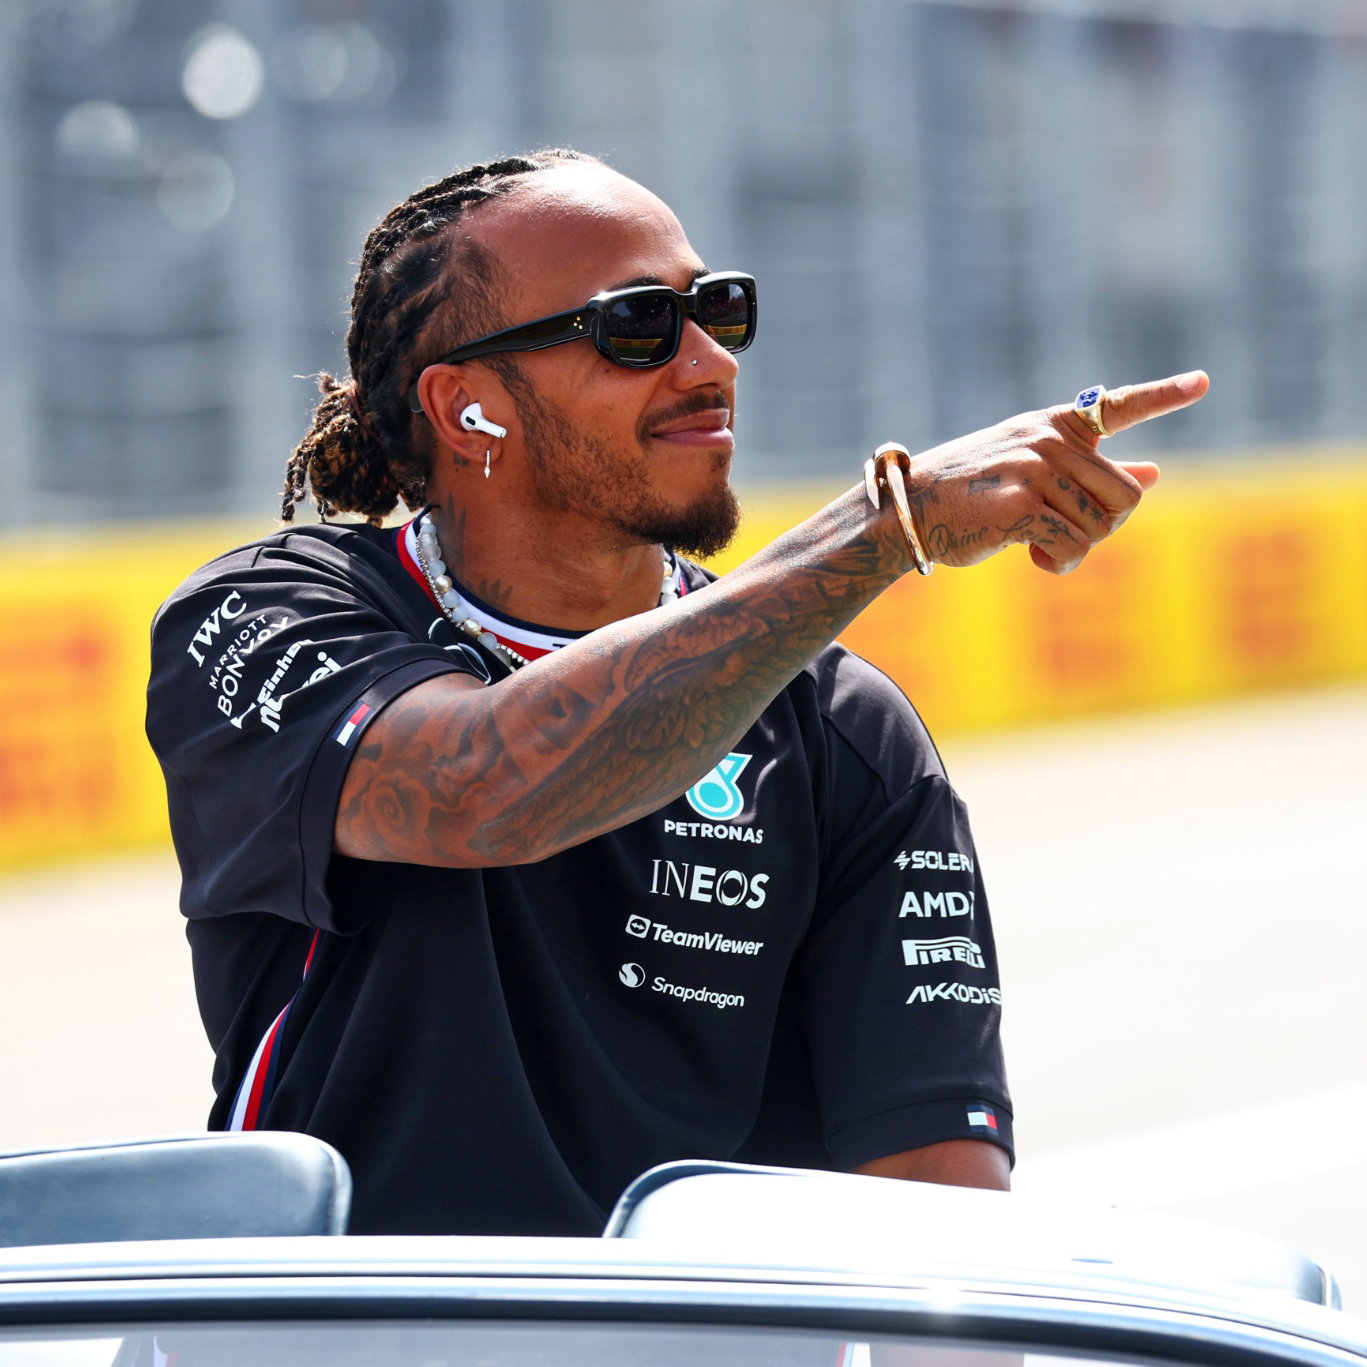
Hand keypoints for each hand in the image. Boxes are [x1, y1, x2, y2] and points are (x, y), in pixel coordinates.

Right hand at [903, 370, 1208, 574]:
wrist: (910, 511)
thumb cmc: (969, 494)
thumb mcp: (1031, 470)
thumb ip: (1092, 471)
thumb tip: (1153, 472)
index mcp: (1054, 425)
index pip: (1118, 406)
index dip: (1164, 395)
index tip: (1203, 382)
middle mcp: (1049, 441)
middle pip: (1126, 495)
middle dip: (1105, 525)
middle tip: (1064, 532)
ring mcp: (1035, 470)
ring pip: (1101, 527)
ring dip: (1075, 549)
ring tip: (1035, 544)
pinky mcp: (1022, 506)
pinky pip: (1074, 548)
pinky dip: (1058, 564)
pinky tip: (1031, 558)